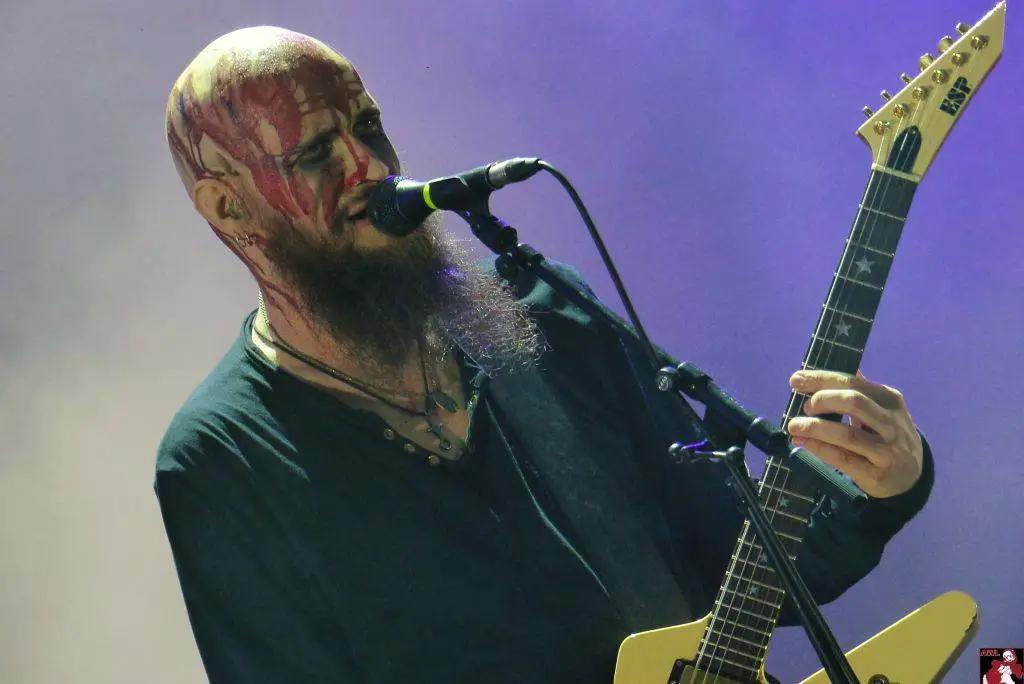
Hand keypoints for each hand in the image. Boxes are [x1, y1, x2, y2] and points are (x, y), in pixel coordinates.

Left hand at [786, 369, 923, 498]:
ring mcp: (886, 449)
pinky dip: (819, 448)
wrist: (912, 475)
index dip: (822, 379)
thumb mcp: (881, 409)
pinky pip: (843, 458)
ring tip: (794, 426)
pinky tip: (802, 442)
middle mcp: (891, 422)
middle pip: (854, 403)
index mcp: (889, 399)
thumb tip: (826, 372)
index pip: (853, 383)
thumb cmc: (886, 434)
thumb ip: (857, 391)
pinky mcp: (876, 473)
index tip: (796, 380)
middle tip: (804, 407)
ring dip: (815, 428)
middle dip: (823, 400)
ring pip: (847, 434)